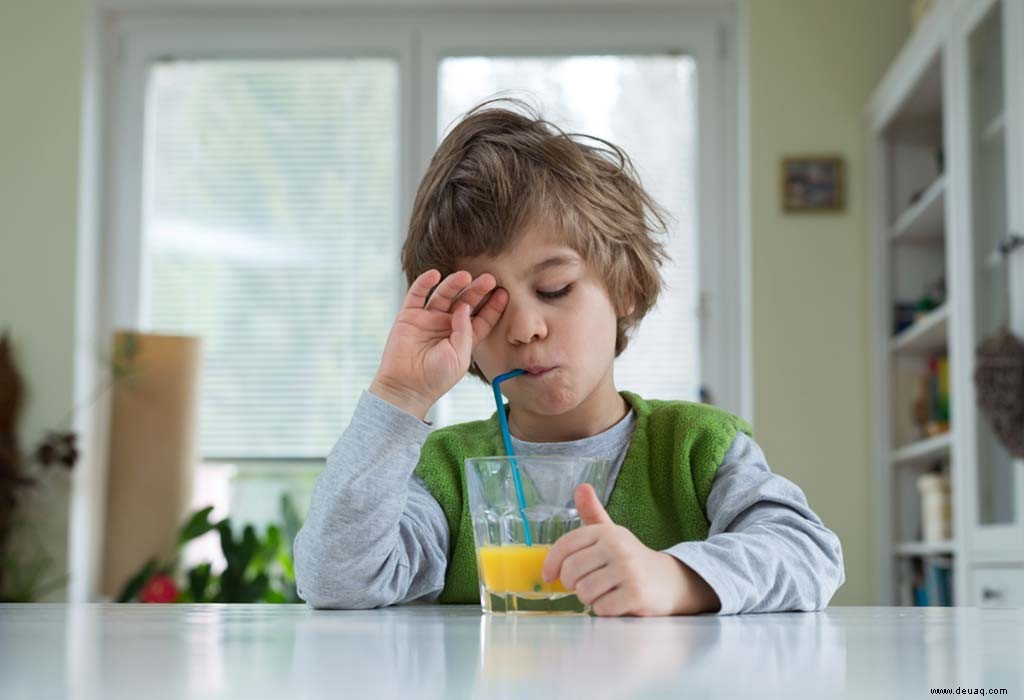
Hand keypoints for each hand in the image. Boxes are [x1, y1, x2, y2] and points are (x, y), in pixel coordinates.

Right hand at [370, 269, 507, 419]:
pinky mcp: (409, 316)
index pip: (481, 318)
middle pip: (465, 302)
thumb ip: (465, 331)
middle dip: (477, 290)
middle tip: (489, 279)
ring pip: (444, 295)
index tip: (503, 293)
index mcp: (463, 338)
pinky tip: (434, 275)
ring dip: (454, 284)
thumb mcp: (460, 356)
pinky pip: (417, 295)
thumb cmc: (436, 377)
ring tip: (465, 276)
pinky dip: (424, 283)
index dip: (493, 306)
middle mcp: (447, 325)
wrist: (406, 387)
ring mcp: (428, 319)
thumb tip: (464, 306)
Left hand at [541, 484, 720, 616]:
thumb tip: (581, 487)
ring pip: (584, 592)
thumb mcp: (612, 533)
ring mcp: (628, 570)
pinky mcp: (636, 593)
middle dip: (572, 585)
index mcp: (606, 532)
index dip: (551, 563)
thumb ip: (593, 513)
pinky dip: (604, 610)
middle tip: (584, 585)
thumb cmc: (631, 558)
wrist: (670, 580)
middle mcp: (616, 547)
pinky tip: (616, 602)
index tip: (549, 576)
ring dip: (589, 598)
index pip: (566, 544)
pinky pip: (602, 607)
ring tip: (603, 592)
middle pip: (571, 571)